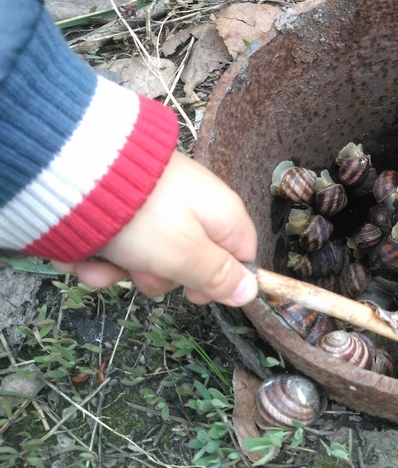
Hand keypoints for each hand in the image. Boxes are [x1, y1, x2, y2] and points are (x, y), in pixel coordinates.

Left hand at [54, 152, 258, 305]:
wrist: (77, 172)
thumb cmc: (142, 215)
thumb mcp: (185, 253)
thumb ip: (218, 276)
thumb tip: (250, 292)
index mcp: (221, 214)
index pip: (241, 254)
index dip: (220, 281)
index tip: (192, 294)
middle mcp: (193, 208)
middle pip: (190, 261)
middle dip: (159, 277)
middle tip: (140, 273)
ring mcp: (157, 206)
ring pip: (148, 257)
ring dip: (121, 271)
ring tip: (101, 263)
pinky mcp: (125, 206)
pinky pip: (121, 243)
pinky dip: (101, 255)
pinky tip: (84, 255)